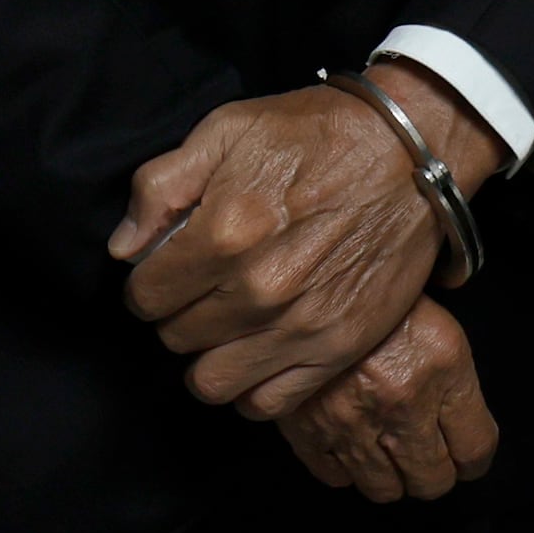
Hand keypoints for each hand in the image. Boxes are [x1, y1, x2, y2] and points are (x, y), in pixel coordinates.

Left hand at [111, 74, 496, 415]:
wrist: (407, 153)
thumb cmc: (313, 135)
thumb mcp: (226, 129)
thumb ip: (161, 186)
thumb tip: (125, 248)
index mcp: (222, 232)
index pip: (144, 295)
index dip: (147, 281)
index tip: (165, 268)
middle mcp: (257, 290)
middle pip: (175, 337)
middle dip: (176, 313)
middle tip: (199, 289)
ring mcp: (299, 327)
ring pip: (211, 382)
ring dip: (206, 356)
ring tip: (222, 326)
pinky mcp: (336, 349)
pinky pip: (266, 403)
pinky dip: (250, 386)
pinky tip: (256, 351)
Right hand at [277, 297, 498, 500]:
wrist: (307, 272)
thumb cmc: (375, 291)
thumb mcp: (433, 318)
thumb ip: (454, 376)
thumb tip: (464, 432)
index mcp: (442, 366)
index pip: (476, 448)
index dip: (474, 459)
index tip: (468, 457)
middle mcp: (401, 401)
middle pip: (433, 480)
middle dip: (435, 473)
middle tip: (429, 456)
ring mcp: (352, 420)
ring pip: (385, 489)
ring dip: (392, 477)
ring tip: (389, 454)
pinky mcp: (308, 429)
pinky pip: (337, 477)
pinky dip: (346, 469)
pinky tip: (351, 444)